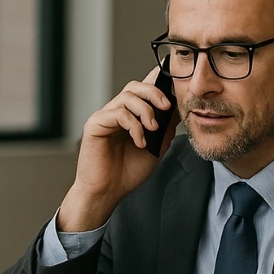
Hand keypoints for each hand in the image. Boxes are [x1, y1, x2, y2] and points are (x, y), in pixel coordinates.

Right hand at [58, 67, 179, 231]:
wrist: (109, 191)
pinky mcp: (95, 124)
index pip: (143, 89)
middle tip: (166, 106)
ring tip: (152, 129)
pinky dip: (133, 126)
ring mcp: (105, 116)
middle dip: (154, 92)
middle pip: (135, 86)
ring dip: (145, 111)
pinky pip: (118, 113)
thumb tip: (178, 109)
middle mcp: (117, 112)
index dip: (158, 83)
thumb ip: (165, 127)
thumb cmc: (128, 171)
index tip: (174, 88)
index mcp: (131, 115)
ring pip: (127, 97)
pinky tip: (139, 142)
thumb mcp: (156, 147)